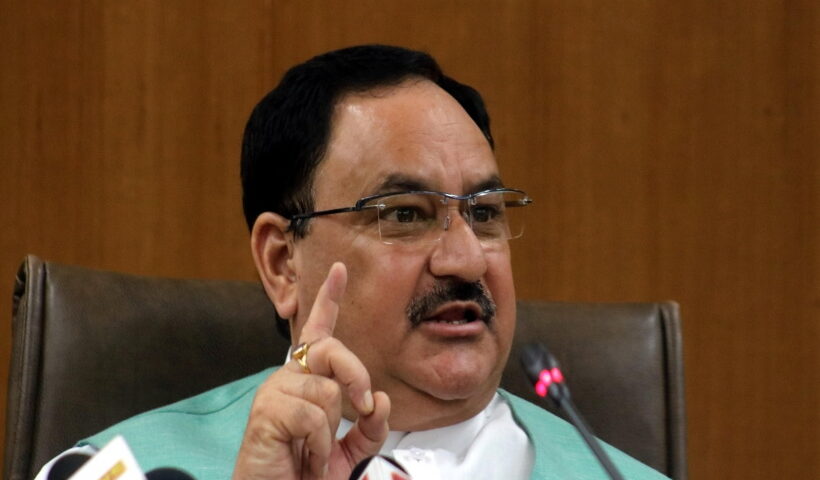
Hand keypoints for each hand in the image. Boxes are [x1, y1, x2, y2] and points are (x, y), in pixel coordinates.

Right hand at [232, 262, 390, 479]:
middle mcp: (289, 377)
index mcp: (308, 379)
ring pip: (326, 391)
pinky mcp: (266, 411)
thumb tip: (380, 398)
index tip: (341, 269)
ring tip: (312, 450)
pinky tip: (304, 456)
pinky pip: (313, 417)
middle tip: (362, 406)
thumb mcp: (351, 451)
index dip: (329, 298)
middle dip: (356, 375)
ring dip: (330, 431)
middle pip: (330, 348)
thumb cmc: (307, 473)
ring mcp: (275, 391)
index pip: (319, 331)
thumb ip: (370, 427)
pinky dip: (318, 444)